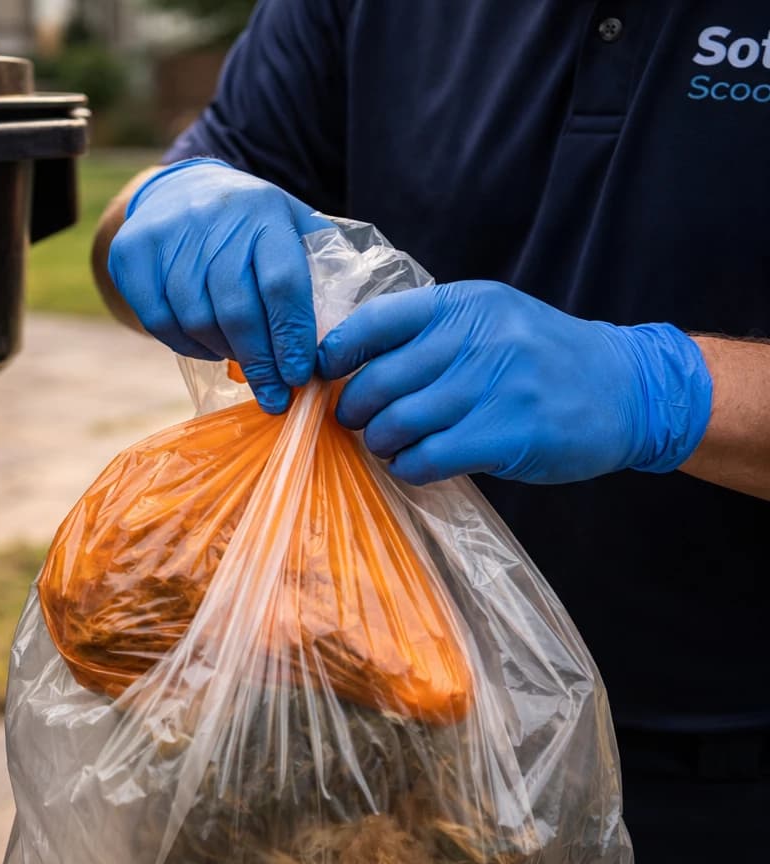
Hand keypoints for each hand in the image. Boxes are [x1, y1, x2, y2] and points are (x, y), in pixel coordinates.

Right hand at [108, 158, 328, 412]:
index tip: (299, 375)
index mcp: (264, 212)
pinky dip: (185, 346)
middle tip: (275, 396)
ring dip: (223, 353)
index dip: (291, 337)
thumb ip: (318, 265)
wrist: (178, 190)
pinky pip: (158, 320)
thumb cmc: (247, 224)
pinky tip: (206, 348)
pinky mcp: (131, 252)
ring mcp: (168, 235)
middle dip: (260, 361)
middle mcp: (214, 219)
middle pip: (237, 310)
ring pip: (196, 319)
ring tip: (244, 365)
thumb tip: (346, 330)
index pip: (281, 284)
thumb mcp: (289, 225)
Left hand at [317, 281, 712, 484]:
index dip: (336, 353)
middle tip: (357, 422)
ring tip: (388, 444)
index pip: (374, 322)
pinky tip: (415, 464)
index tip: (324, 375)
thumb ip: (429, 333)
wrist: (629, 388)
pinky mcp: (510, 433)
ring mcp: (495, 386)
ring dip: (380, 441)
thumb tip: (346, 361)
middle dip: (354, 409)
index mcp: (463, 304)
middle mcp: (477, 339)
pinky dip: (409, 467)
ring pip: (398, 423)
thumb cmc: (542, 358)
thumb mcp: (490, 320)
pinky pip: (429, 457)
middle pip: (377, 381)